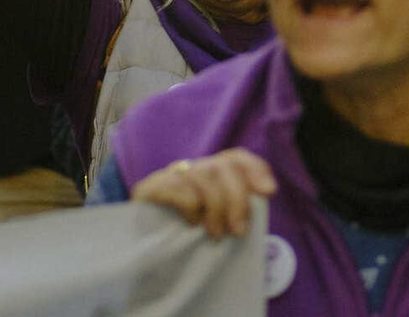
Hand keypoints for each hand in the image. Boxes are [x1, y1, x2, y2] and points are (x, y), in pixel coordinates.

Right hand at [131, 148, 276, 237]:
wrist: (140, 251)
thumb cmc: (184, 239)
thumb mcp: (216, 222)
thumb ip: (235, 208)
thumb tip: (265, 194)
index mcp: (208, 174)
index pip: (236, 158)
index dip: (255, 169)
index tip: (269, 192)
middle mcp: (190, 168)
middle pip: (223, 166)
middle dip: (237, 199)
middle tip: (238, 231)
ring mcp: (169, 175)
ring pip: (205, 175)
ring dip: (217, 208)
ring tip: (215, 234)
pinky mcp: (149, 187)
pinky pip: (180, 187)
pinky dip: (192, 208)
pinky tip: (190, 224)